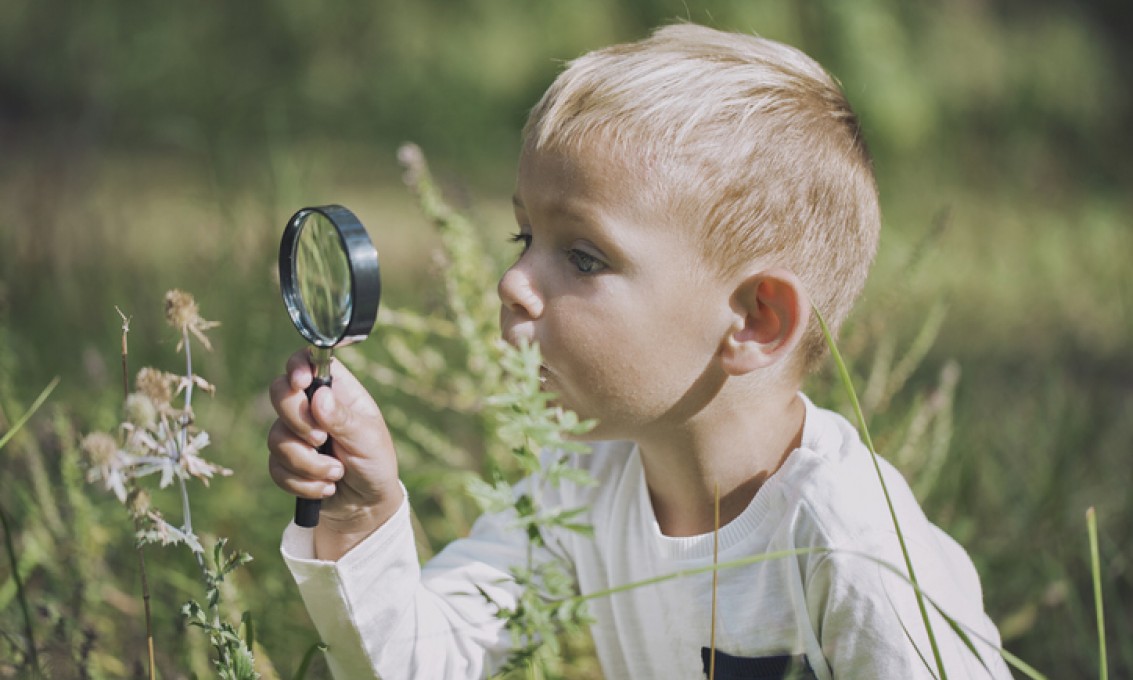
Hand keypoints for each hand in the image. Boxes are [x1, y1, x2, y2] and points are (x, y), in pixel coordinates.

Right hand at [268, 349, 402, 557]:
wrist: (366, 505)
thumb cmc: (375, 463)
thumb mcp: (368, 439)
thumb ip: (344, 419)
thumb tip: (319, 396)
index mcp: (337, 391)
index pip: (309, 361)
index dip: (298, 366)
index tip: (301, 383)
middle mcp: (311, 407)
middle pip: (280, 393)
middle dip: (298, 421)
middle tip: (321, 439)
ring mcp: (295, 433)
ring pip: (276, 437)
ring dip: (308, 463)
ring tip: (337, 473)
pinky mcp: (285, 461)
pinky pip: (276, 468)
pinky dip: (303, 482)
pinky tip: (326, 488)